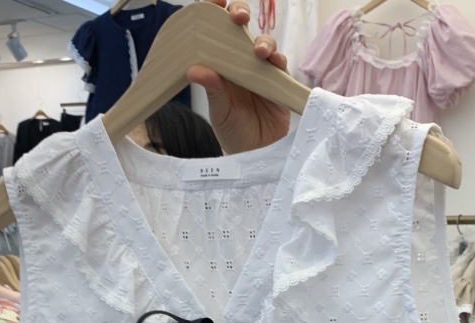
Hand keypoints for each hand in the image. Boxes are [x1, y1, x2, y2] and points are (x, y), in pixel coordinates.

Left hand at [191, 0, 290, 153]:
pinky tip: (272, 62)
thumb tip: (194, 70)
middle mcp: (240, 63)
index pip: (217, 33)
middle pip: (241, 28)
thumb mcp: (219, 112)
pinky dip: (278, 59)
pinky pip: (280, 64)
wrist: (256, 156)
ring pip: (264, 43)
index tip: (215, 1)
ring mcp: (260, 71)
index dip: (216, 12)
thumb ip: (212, 89)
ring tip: (258, 52)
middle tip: (237, 16)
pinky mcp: (278, 82)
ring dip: (263, 41)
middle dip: (241, 14)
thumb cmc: (234, 133)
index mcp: (221, 66)